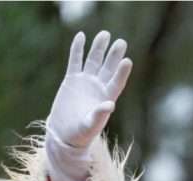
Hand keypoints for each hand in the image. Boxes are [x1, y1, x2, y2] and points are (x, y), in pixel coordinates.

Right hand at [47, 31, 132, 149]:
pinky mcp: (72, 80)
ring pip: (93, 61)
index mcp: (107, 98)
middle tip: (121, 42)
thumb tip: (110, 104)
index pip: (117, 82)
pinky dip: (77, 49)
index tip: (127, 61)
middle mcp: (99, 87)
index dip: (122, 72)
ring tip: (104, 34)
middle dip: (114, 55)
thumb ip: (99, 115)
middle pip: (108, 68)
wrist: (64, 134)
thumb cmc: (80, 134)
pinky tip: (81, 36)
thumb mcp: (90, 125)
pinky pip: (75, 61)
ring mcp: (85, 82)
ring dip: (98, 48)